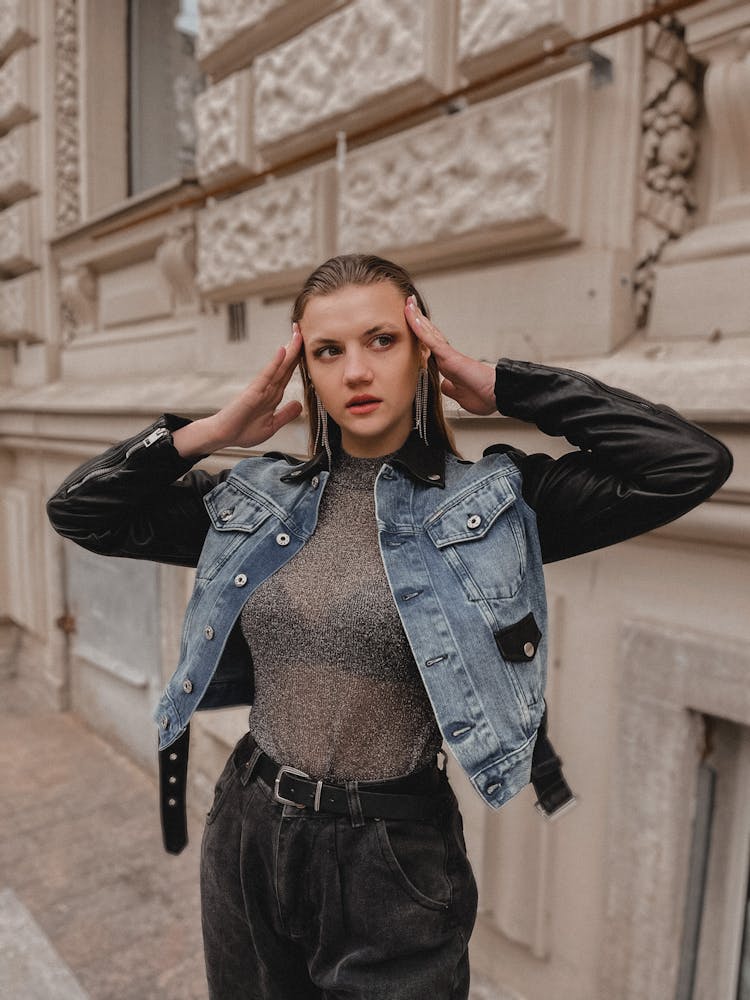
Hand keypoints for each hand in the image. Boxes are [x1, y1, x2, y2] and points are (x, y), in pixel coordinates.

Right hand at [174, 328, 302, 456]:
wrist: (223, 437)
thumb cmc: (243, 431)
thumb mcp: (271, 425)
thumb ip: (285, 415)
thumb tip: (299, 404)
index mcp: (273, 395)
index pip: (289, 372)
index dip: (299, 358)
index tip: (308, 343)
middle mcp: (268, 388)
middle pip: (286, 364)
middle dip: (295, 347)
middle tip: (302, 327)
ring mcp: (261, 388)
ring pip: (279, 366)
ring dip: (289, 350)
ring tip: (297, 333)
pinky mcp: (253, 392)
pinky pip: (267, 376)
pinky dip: (275, 363)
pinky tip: (283, 351)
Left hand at [405, 296, 496, 415]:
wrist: (497, 396)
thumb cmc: (484, 396)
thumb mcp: (459, 394)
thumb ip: (450, 387)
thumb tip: (444, 384)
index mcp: (448, 365)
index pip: (430, 346)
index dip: (421, 334)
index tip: (411, 324)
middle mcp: (447, 357)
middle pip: (429, 335)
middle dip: (418, 320)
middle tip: (409, 304)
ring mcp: (448, 355)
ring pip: (429, 334)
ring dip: (418, 319)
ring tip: (409, 304)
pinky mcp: (450, 357)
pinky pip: (432, 341)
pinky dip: (421, 330)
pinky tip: (413, 319)